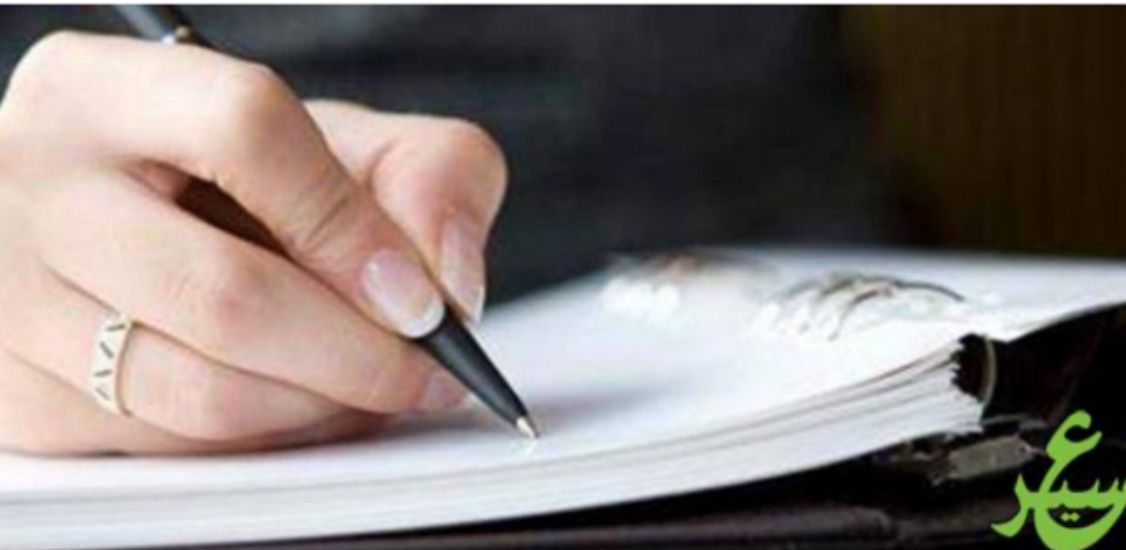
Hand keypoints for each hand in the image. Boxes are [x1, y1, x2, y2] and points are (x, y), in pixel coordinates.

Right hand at [0, 32, 506, 454]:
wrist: (127, 223)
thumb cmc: (240, 182)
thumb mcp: (341, 142)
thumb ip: (429, 174)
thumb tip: (446, 285)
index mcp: (107, 92)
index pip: (245, 131)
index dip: (352, 226)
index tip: (421, 297)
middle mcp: (36, 188)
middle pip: (226, 293)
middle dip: (358, 354)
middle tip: (424, 371)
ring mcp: (14, 302)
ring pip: (200, 391)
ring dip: (318, 407)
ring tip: (370, 386)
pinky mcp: (22, 399)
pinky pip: (175, 447)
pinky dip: (265, 439)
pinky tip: (298, 402)